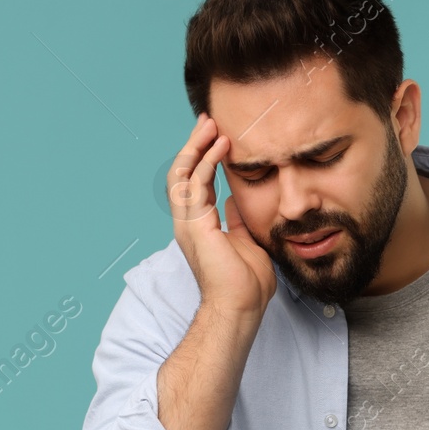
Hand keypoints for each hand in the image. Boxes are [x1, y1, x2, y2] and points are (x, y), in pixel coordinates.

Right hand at [168, 112, 275, 318]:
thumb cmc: (245, 285)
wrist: (240, 308)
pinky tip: (219, 146)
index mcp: (199, 226)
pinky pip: (195, 184)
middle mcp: (188, 222)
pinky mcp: (195, 225)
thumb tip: (234, 202)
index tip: (218, 137)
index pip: (195, 183)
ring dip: (196, 147)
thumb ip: (236, 220)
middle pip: (183, 173)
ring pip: (183, 174)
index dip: (204, 159)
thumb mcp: (245, 242)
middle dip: (195, 145)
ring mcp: (188, 223)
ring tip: (211, 125)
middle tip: (209, 121)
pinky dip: (206, 162)